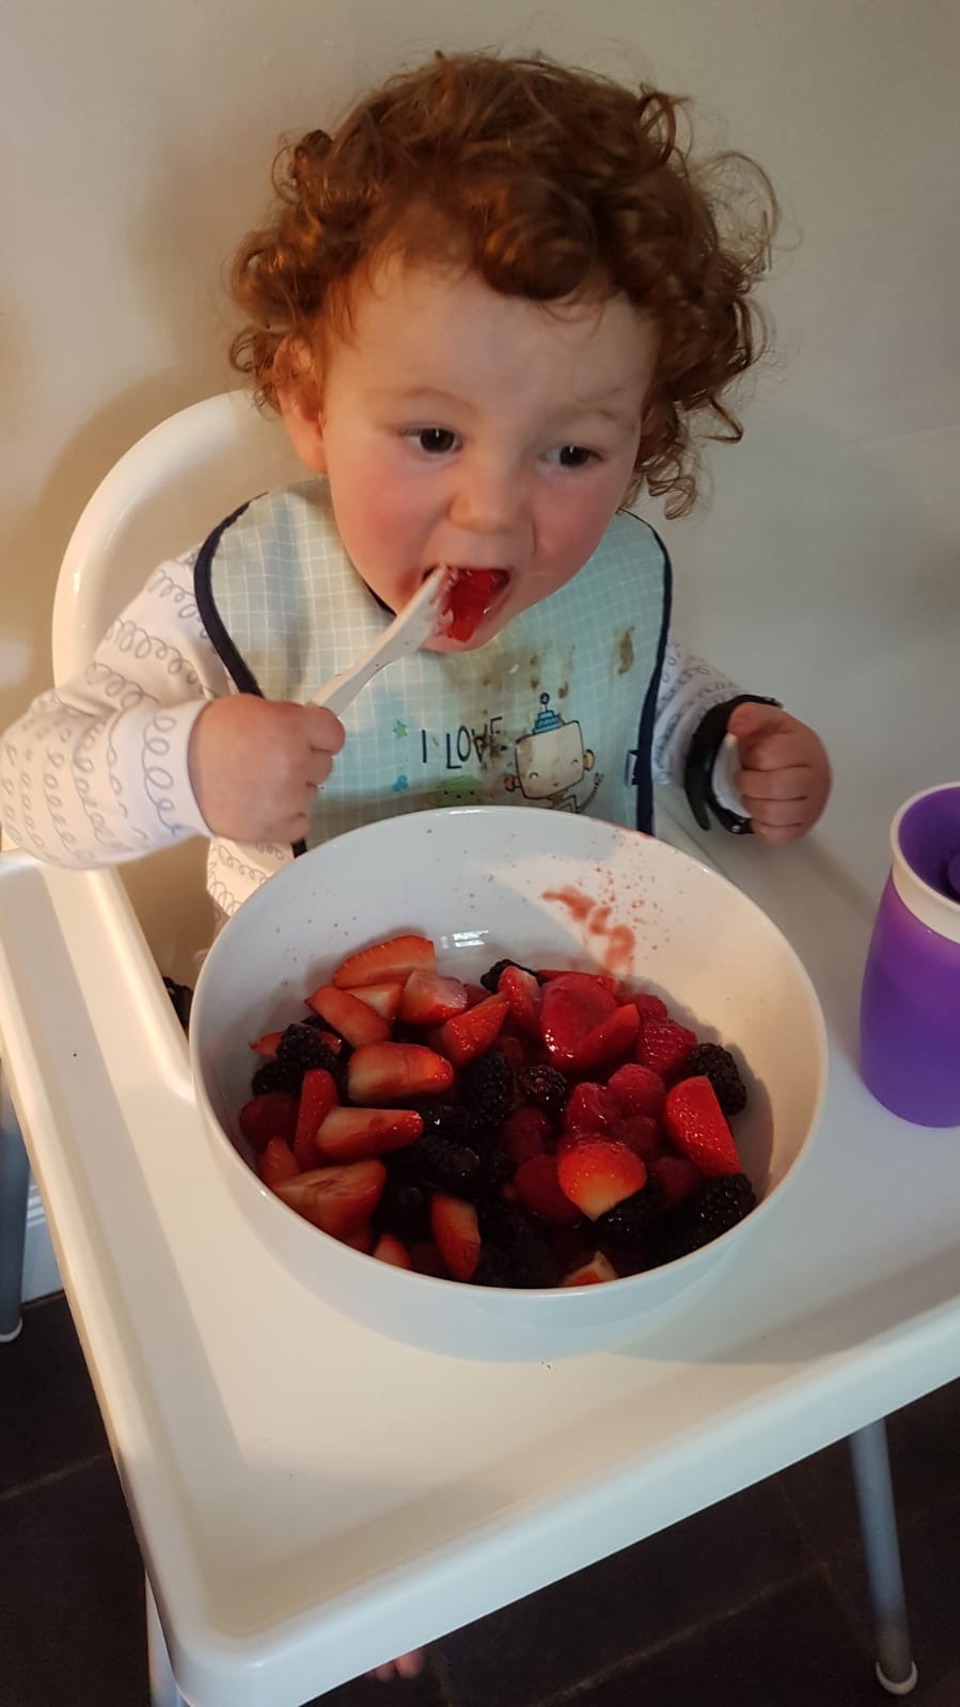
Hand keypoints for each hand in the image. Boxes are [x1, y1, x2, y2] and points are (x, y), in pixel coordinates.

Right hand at [188, 695, 343, 843]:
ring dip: (292, 789)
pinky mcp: (273, 830)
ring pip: (310, 794)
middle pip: (323, 766)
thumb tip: (310, 729)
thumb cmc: (209, 733)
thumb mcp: (252, 709)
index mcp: (291, 730)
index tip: (307, 738)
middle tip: (272, 759)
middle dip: (304, 761)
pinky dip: (286, 816)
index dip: (320, 736)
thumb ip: (288, 719)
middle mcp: (294, 766)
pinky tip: (262, 804)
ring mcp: (285, 801)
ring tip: (259, 783)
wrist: (173, 771)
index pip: (334, 735)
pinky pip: (300, 823)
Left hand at [725, 702, 830, 844]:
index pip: (769, 756)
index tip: (755, 756)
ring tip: (754, 793)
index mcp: (806, 749)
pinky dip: (762, 825)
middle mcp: (815, 779)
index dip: (753, 757)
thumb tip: (736, 722)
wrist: (798, 763)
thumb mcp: (768, 721)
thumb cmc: (783, 746)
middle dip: (749, 782)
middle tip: (748, 777)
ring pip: (773, 814)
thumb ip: (750, 715)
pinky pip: (776, 836)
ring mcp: (811, 807)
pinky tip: (762, 810)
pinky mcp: (802, 828)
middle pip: (773, 787)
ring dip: (753, 804)